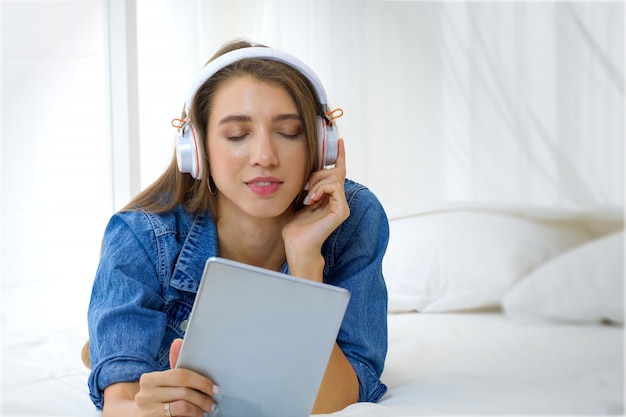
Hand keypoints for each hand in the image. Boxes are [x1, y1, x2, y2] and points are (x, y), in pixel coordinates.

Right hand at [133, 339, 218, 416]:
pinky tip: (196, 415)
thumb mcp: (165, 383)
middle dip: (203, 397)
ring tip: (205, 410)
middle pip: (183, 391)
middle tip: (213, 403)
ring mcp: (147, 411)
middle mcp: (145, 395)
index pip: (180, 375)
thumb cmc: (157, 398)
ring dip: (199, 409)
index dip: (201, 381)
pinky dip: (192, 415)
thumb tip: (179, 342)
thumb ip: (175, 367)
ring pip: (182, 406)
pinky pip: (179, 416)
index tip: (214, 388)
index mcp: (149, 379)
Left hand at [282, 139, 349, 279]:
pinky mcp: (341, 210)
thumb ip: (308, 183)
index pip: (338, 171)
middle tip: (306, 188)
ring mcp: (341, 205)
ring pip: (334, 177)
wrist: (296, 243)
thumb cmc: (295, 224)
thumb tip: (309, 166)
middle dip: (317, 174)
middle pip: (334, 172)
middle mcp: (338, 200)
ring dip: (317, 183)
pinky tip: (311, 199)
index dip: (339, 155)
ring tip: (307, 197)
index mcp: (330, 196)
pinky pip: (334, 186)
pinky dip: (320, 189)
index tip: (339, 141)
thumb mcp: (300, 196)